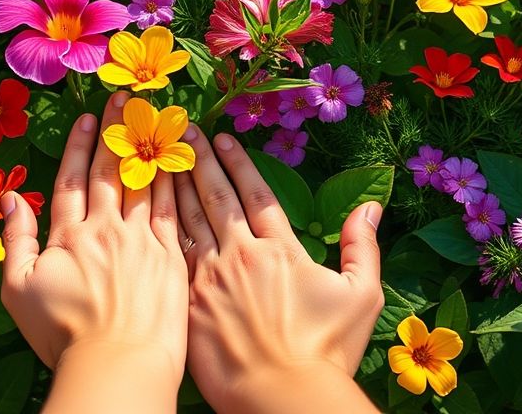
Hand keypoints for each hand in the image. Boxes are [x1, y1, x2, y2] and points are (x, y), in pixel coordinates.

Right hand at [0, 91, 188, 412]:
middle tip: (125, 99)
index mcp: (69, 235)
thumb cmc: (64, 335)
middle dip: (117, 132)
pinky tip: (179, 161)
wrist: (118, 365)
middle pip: (111, 171)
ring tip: (154, 118)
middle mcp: (107, 228)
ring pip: (144, 183)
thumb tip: (11, 197)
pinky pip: (172, 208)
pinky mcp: (171, 256)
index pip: (74, 179)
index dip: (82, 146)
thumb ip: (16, 239)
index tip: (91, 118)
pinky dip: (173, 181)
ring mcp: (143, 240)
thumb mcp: (20, 290)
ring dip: (148, 148)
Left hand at [175, 127, 383, 413]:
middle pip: (216, 197)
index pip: (256, 194)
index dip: (239, 163)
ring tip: (164, 160)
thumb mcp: (361, 295)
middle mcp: (241, 255)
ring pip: (188, 220)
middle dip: (201, 162)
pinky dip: (162, 229)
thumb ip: (363, 246)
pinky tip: (151, 213)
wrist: (283, 399)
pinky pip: (173, 256)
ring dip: (177, 186)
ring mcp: (211, 278)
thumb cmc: (326, 352)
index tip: (224, 138)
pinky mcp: (189, 303)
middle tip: (185, 133)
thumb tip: (371, 206)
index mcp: (281, 250)